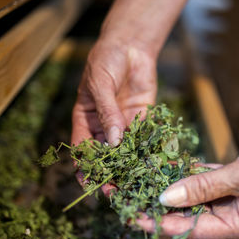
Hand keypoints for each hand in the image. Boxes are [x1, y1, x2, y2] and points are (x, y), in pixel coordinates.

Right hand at [71, 39, 156, 186]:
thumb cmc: (106, 61)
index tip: (90, 185)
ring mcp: (123, 125)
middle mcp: (104, 127)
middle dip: (109, 174)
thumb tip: (114, 143)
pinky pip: (144, 139)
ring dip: (130, 168)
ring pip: (126, 152)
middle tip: (117, 193)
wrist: (131, 46)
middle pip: (105, 156)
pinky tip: (155, 166)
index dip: (85, 168)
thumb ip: (107, 113)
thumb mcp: (101, 84)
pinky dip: (148, 152)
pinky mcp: (142, 120)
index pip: (82, 150)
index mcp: (86, 120)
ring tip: (137, 185)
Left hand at [136, 117, 238, 238]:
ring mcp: (230, 194)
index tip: (133, 214)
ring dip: (171, 185)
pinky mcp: (229, 176)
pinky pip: (202, 176)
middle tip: (130, 193)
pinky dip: (188, 171)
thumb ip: (203, 188)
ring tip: (142, 177)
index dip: (159, 222)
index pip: (189, 228)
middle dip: (159, 203)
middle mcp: (231, 213)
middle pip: (187, 212)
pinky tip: (169, 165)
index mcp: (237, 224)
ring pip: (193, 193)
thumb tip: (166, 198)